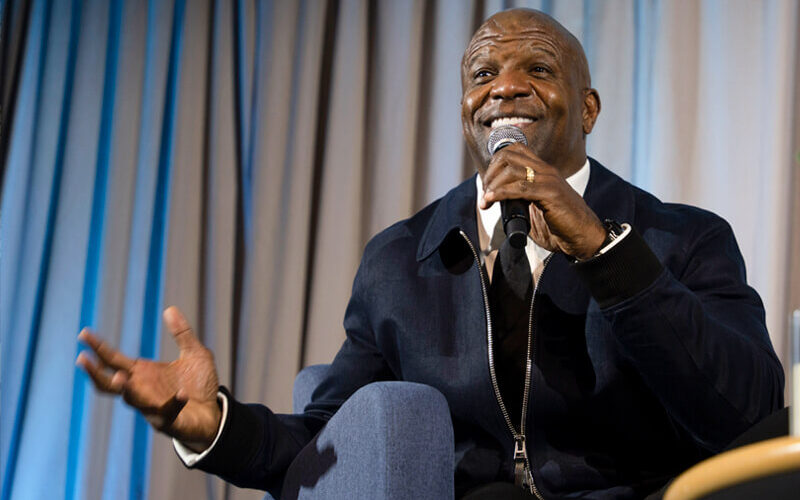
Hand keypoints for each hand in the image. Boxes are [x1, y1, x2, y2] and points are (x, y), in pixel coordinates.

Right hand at [76, 306, 220, 451]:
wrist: (213, 414)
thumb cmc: (198, 385)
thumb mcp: (194, 354)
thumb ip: (182, 333)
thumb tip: (170, 309)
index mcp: (143, 373)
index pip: (113, 360)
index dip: (98, 347)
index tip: (83, 333)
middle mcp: (141, 390)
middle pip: (110, 383)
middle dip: (95, 372)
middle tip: (82, 359)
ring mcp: (152, 407)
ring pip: (131, 400)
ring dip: (126, 389)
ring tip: (119, 377)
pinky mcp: (169, 421)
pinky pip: (167, 412)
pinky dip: (173, 403)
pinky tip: (181, 395)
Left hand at [480, 143, 605, 259]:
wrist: (583, 237)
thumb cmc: (560, 225)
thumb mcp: (535, 206)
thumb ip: (519, 199)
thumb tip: (495, 201)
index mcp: (543, 170)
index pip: (514, 150)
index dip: (495, 163)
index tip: (488, 184)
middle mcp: (546, 170)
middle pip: (508, 156)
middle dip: (490, 173)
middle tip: (485, 193)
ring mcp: (549, 180)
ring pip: (511, 170)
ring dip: (492, 185)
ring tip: (485, 200)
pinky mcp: (551, 194)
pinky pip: (520, 188)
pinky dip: (500, 193)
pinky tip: (491, 200)